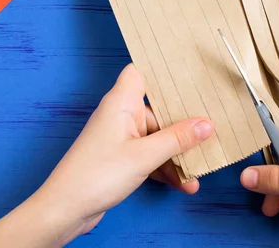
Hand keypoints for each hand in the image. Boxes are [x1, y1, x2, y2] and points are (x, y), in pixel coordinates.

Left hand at [0, 64, 213, 246]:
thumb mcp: (145, 156)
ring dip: (176, 153)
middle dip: (182, 123)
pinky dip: (165, 168)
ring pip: (156, 137)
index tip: (190, 73)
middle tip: (211, 127)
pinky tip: (184, 183)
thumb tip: (207, 124)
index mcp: (121, 102)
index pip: (140, 72)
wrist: (67, 209)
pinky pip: (150, 156)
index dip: (161, 70)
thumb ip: (177, 139)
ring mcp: (121, 137)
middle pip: (158, 109)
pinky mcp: (121, 158)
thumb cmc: (97, 174)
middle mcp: (121, 115)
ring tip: (199, 170)